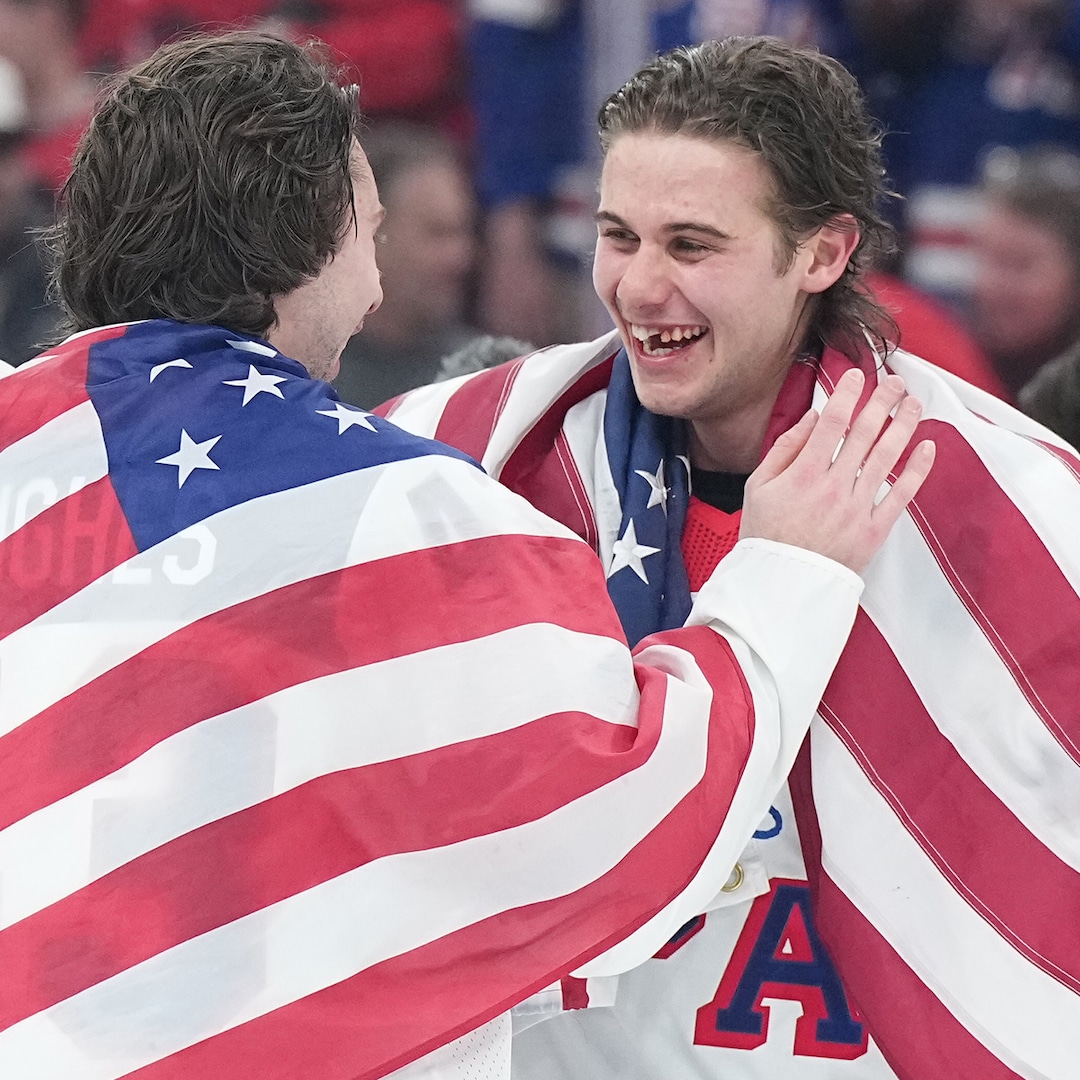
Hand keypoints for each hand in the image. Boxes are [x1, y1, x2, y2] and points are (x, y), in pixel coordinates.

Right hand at [739, 369, 935, 572]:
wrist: (781, 585)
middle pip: (864, 434)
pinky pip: (900, 496)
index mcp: (802, 474)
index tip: (857, 375)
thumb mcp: (758, 487)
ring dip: (903, 426)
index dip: (847, 394)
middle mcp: (832, 487)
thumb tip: (812, 419)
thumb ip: (784, 450)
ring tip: (914, 404)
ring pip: (886, 457)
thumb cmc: (766, 535)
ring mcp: (855, 509)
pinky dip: (917, 470)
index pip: (832, 423)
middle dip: (882, 402)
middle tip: (895, 382)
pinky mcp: (873, 530)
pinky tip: (927, 447)